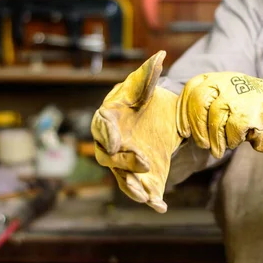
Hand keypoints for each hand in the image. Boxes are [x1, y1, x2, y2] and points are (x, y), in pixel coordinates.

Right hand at [91, 51, 182, 212]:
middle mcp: (111, 145)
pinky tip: (161, 206)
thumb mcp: (146, 85)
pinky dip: (150, 199)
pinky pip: (142, 189)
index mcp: (108, 119)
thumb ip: (150, 74)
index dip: (108, 135)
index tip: (116, 142)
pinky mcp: (140, 176)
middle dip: (125, 162)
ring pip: (123, 179)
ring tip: (146, 197)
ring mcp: (124, 164)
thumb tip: (160, 56)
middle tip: (144, 162)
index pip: (102, 127)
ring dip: (133, 188)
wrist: (157, 117)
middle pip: (110, 158)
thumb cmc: (144, 99)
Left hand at [176, 72, 262, 176]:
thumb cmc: (259, 113)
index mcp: (223, 78)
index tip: (183, 130)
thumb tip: (188, 122)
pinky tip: (238, 142)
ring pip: (215, 117)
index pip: (193, 87)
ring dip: (214, 138)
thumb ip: (213, 105)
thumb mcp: (234, 101)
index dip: (185, 109)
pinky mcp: (252, 110)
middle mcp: (230, 82)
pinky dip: (232, 139)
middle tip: (201, 143)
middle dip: (197, 125)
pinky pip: (232, 128)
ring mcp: (242, 95)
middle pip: (199, 100)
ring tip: (218, 150)